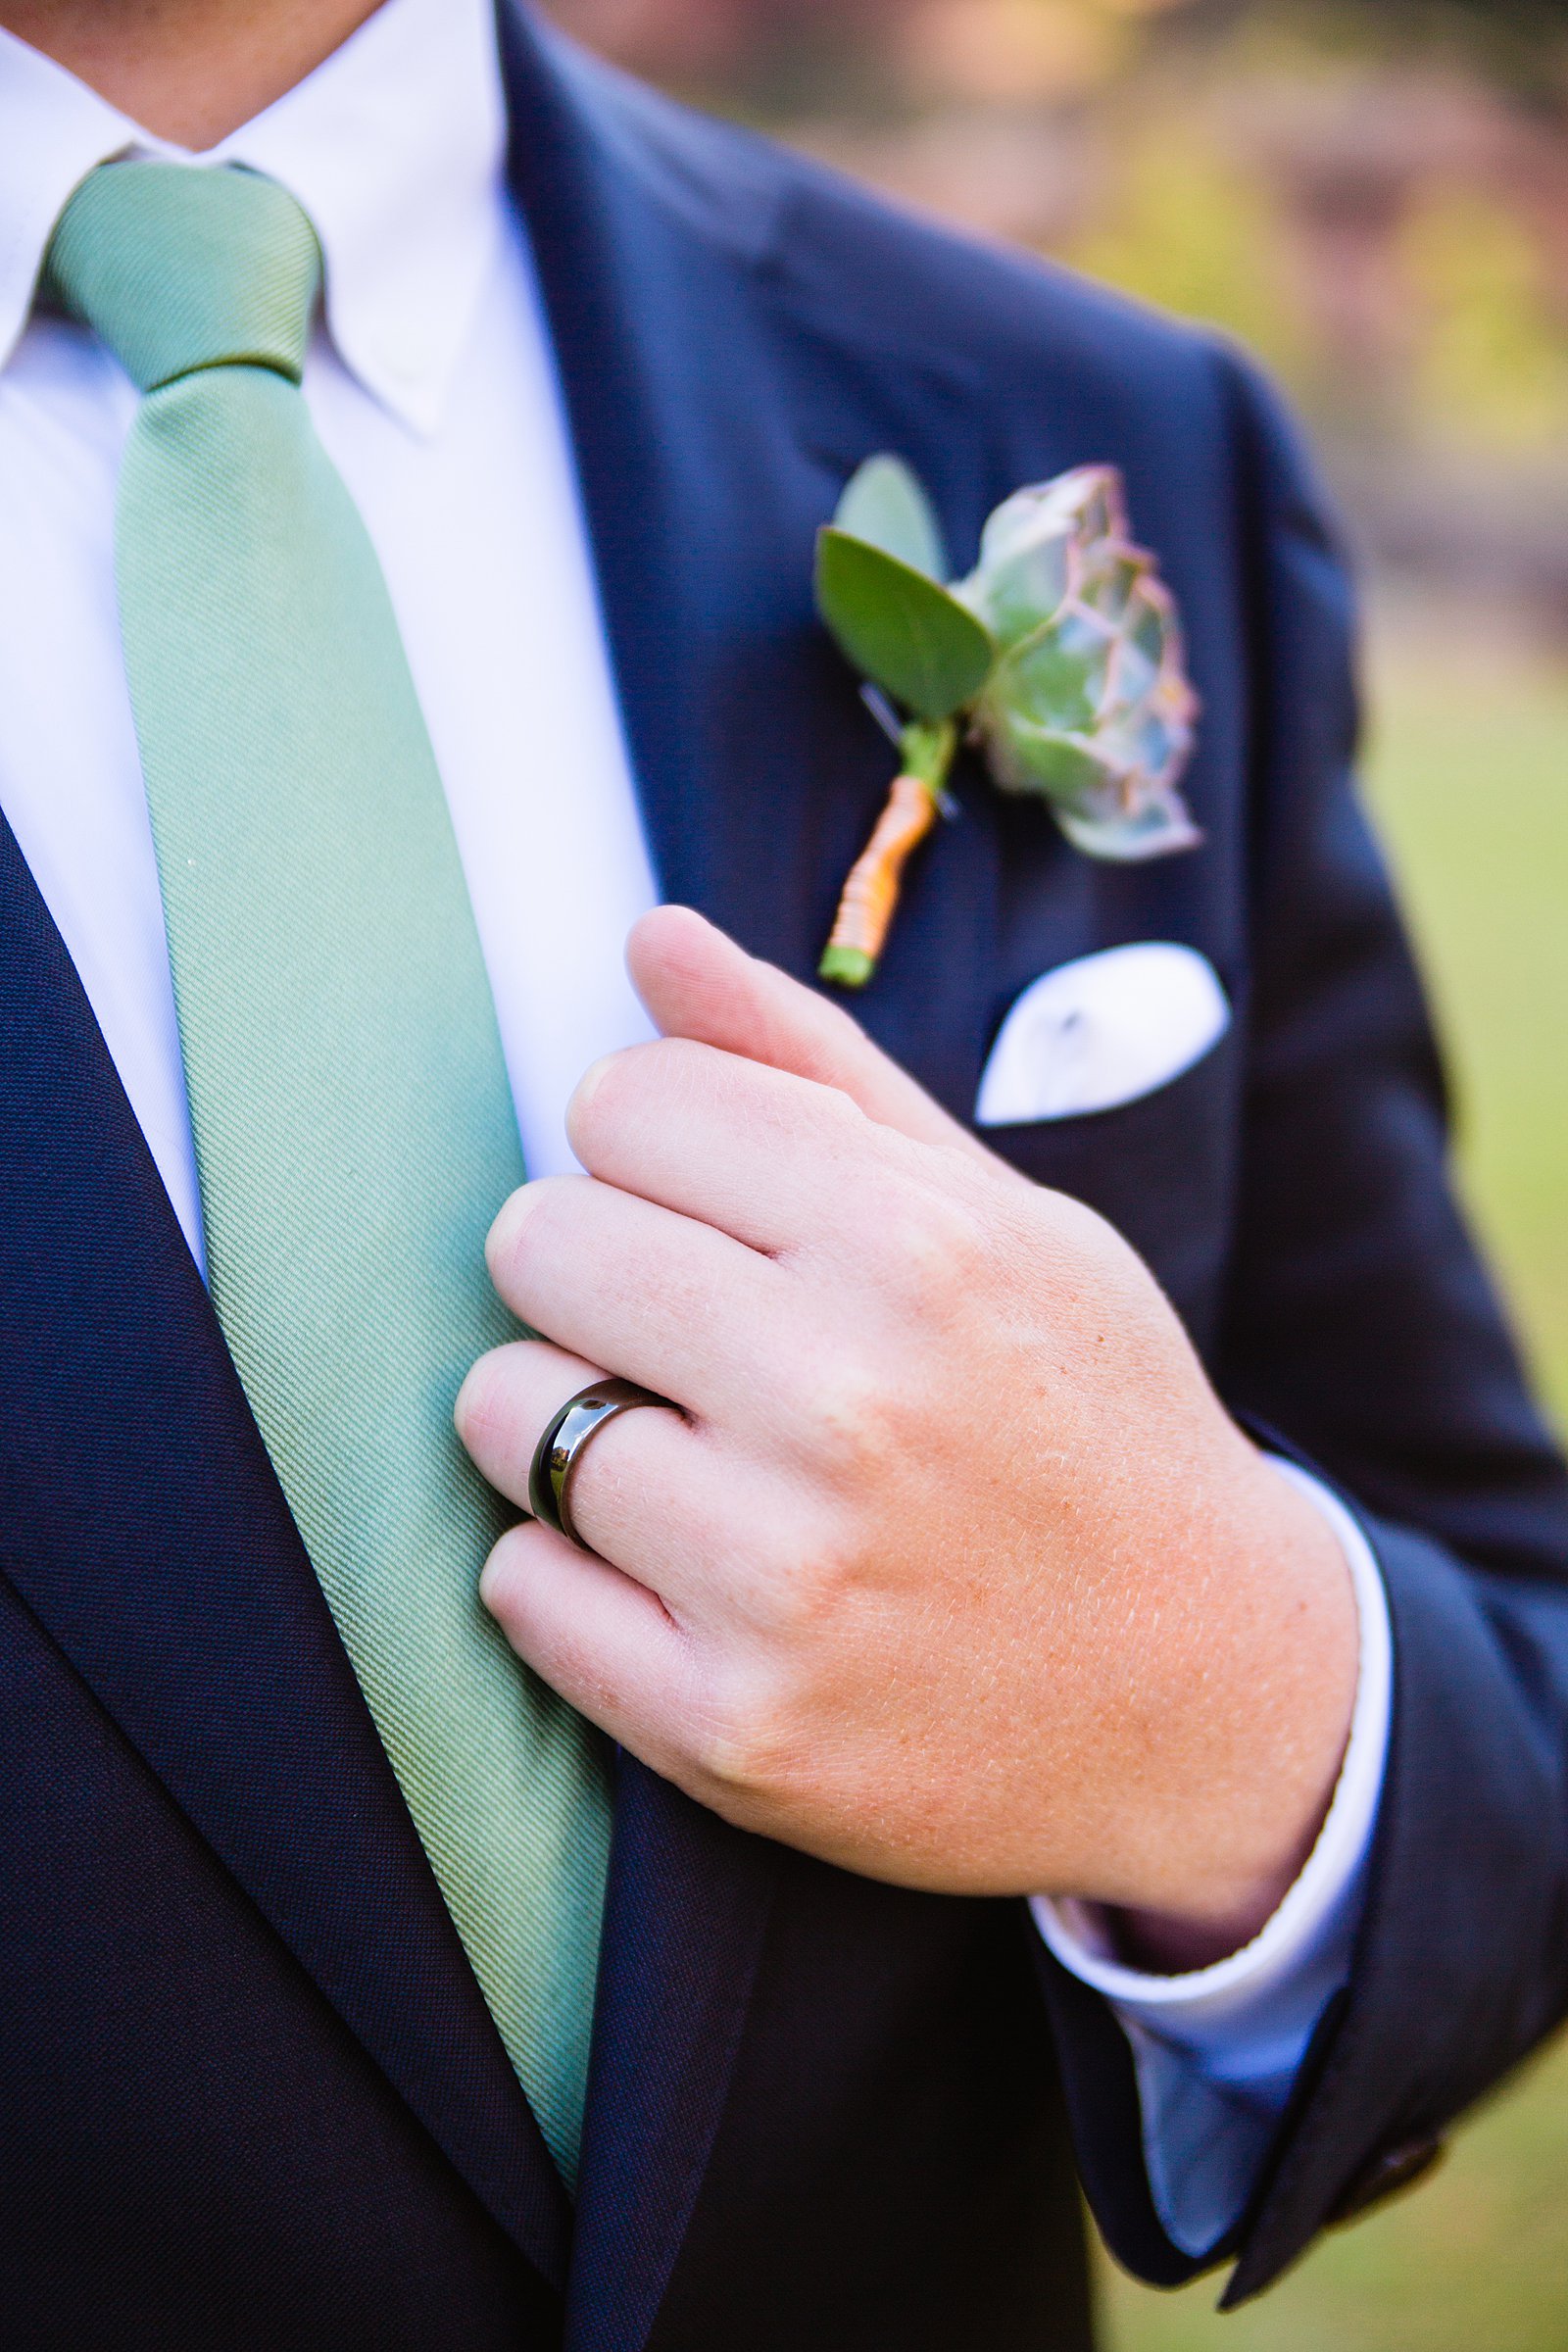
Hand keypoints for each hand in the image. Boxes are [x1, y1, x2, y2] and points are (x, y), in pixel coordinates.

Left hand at [455, 908, 1356, 1954]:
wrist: (1206, 1693)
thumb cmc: (1084, 1420)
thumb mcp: (1002, 1219)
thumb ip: (813, 1068)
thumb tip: (650, 936)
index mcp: (916, 1243)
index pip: (622, 1101)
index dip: (649, 1146)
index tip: (706, 1206)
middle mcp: (844, 1399)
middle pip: (538, 1238)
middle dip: (591, 1268)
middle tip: (682, 1330)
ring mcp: (780, 1575)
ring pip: (504, 1410)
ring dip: (562, 1416)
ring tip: (678, 1449)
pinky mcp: (730, 1725)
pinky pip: (516, 1584)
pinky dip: (564, 1569)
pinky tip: (675, 1569)